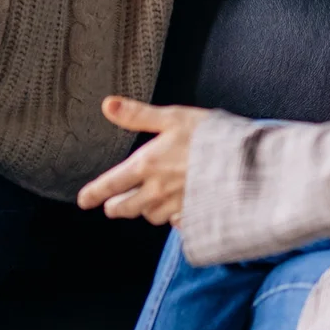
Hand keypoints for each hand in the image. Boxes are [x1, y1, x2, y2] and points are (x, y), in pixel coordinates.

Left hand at [76, 97, 210, 224]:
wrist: (246, 163)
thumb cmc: (210, 135)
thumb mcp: (172, 117)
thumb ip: (138, 115)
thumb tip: (107, 105)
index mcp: (146, 166)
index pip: (111, 184)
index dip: (94, 193)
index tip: (84, 200)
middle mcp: (156, 191)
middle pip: (125, 208)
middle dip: (117, 206)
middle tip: (113, 205)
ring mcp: (175, 207)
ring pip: (150, 216)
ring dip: (145, 210)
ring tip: (147, 202)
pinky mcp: (194, 217)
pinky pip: (176, 223)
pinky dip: (173, 218)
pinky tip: (178, 210)